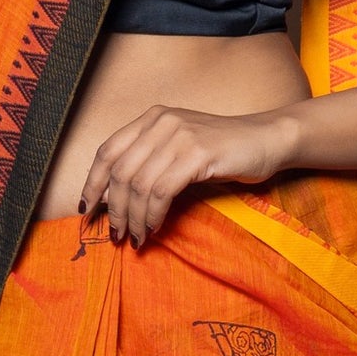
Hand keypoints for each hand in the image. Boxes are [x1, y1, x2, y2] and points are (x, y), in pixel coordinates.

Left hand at [79, 103, 302, 246]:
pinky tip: (154, 228)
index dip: (92, 182)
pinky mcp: (198, 153)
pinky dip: (153, 215)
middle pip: (120, 171)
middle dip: (114, 208)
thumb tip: (115, 198)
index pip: (108, 150)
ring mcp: (180, 136)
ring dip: (134, 218)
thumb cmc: (225, 151)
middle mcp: (161, 122)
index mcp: (152, 118)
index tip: (87, 208)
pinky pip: (162, 191)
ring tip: (136, 237)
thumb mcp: (180, 148)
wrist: (268, 140)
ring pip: (139, 184)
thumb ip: (150, 162)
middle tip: (116, 233)